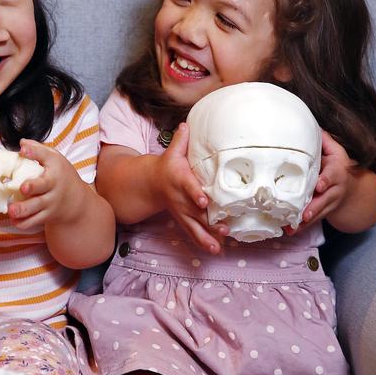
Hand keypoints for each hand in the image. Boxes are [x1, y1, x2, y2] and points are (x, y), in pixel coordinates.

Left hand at [7, 139, 86, 231]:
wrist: (76, 201)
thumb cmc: (61, 175)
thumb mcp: (54, 159)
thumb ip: (38, 150)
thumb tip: (22, 144)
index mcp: (54, 169)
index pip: (46, 158)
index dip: (35, 153)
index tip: (23, 150)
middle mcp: (53, 187)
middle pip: (42, 188)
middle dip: (32, 189)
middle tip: (22, 188)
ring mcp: (50, 204)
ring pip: (36, 209)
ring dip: (23, 210)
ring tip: (11, 210)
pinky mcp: (46, 216)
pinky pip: (33, 222)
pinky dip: (22, 222)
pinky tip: (13, 218)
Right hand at [158, 124, 226, 253]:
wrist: (150, 184)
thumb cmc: (167, 166)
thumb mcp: (171, 152)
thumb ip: (181, 141)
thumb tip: (186, 124)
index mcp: (180, 180)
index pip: (189, 188)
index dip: (196, 195)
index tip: (205, 202)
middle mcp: (180, 199)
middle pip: (195, 213)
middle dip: (209, 222)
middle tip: (224, 229)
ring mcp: (182, 212)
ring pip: (194, 227)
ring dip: (207, 237)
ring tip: (219, 247)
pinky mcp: (183, 220)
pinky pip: (193, 233)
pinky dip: (203, 242)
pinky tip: (215, 250)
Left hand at [294, 130, 354, 228]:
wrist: (352, 188)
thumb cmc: (338, 165)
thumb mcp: (336, 151)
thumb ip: (325, 140)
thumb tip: (313, 125)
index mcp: (336, 172)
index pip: (332, 176)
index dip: (326, 180)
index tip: (319, 185)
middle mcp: (334, 190)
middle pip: (325, 199)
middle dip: (315, 207)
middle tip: (305, 214)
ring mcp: (329, 203)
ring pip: (318, 213)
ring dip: (305, 221)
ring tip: (292, 228)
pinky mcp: (323, 212)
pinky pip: (312, 221)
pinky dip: (301, 227)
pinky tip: (289, 231)